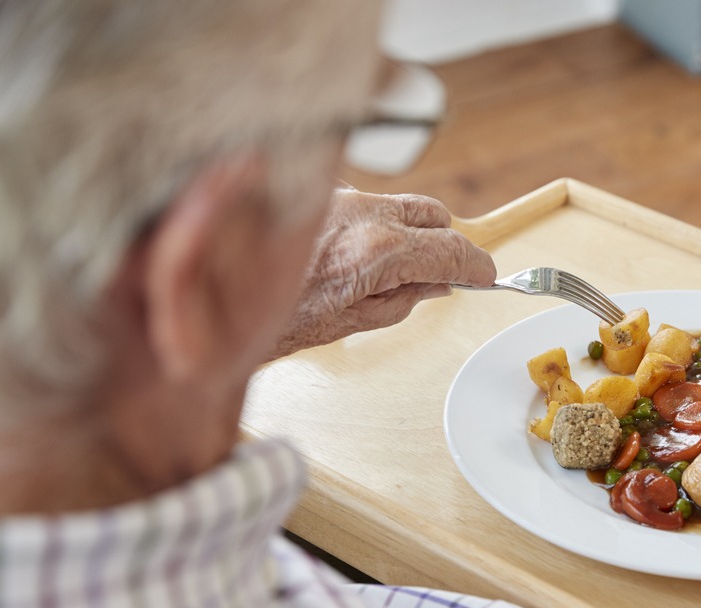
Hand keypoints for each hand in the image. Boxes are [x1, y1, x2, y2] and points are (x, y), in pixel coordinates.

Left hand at [272, 189, 495, 357]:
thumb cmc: (276, 321)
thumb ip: (407, 299)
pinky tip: (349, 251)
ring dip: (408, 230)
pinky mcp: (315, 192)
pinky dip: (368, 222)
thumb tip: (437, 285)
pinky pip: (360, 201)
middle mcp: (362, 214)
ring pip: (399, 203)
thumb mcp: (355, 323)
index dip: (476, 266)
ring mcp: (338, 198)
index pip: (452, 249)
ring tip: (391, 266)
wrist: (215, 303)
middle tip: (441, 272)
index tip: (485, 276)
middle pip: (434, 214)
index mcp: (379, 252)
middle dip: (445, 241)